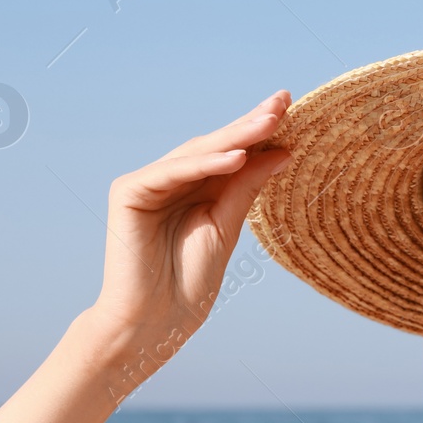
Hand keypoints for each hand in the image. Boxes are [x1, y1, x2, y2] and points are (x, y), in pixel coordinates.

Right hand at [85, 90, 293, 359]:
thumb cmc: (190, 283)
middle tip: (284, 100)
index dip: (259, 131)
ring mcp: (148, 183)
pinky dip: (204, 164)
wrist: (155, 322)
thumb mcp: (228, 227)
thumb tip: (283, 150)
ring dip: (235, 137)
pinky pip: (172, 172)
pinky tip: (236, 156)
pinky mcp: (129, 192)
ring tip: (271, 121)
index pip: (232, 152)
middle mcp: (171, 180)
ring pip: (197, 154)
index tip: (293, 108)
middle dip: (251, 123)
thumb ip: (246, 187)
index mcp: (196, 188)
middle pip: (216, 146)